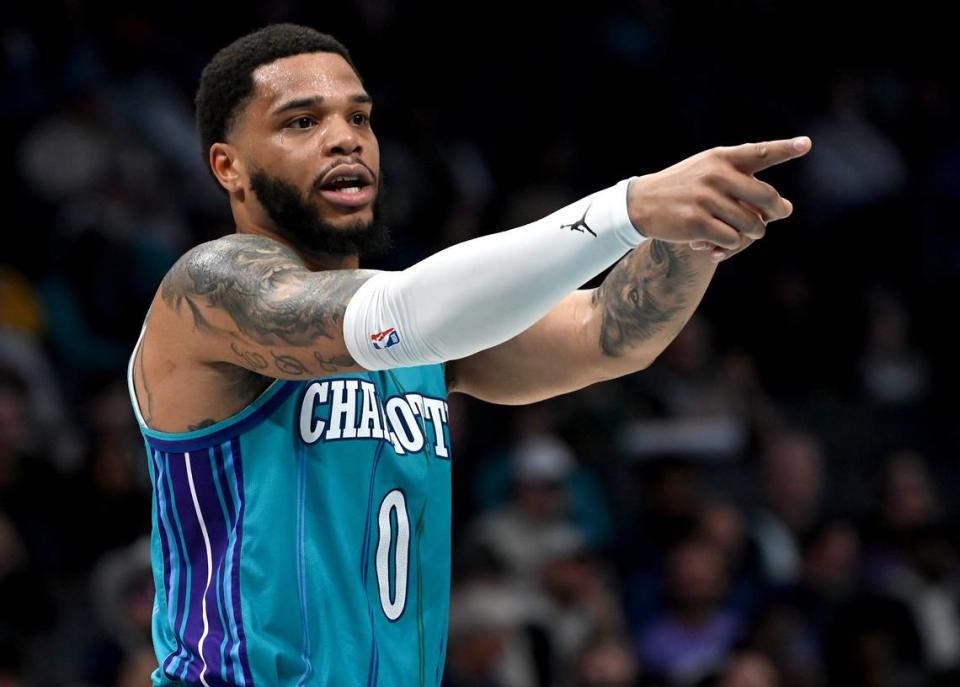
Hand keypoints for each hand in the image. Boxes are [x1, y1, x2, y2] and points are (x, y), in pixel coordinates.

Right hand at [626, 137, 811, 259]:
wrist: (641, 203)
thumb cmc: (684, 188)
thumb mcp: (708, 171)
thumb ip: (745, 184)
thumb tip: (787, 209)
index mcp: (721, 157)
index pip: (760, 152)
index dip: (785, 149)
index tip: (806, 144)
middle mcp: (716, 175)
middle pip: (767, 198)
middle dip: (775, 213)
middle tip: (772, 218)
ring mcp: (706, 199)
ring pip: (751, 225)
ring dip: (751, 234)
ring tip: (739, 233)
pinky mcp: (697, 223)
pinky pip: (732, 240)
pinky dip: (729, 246)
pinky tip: (714, 245)